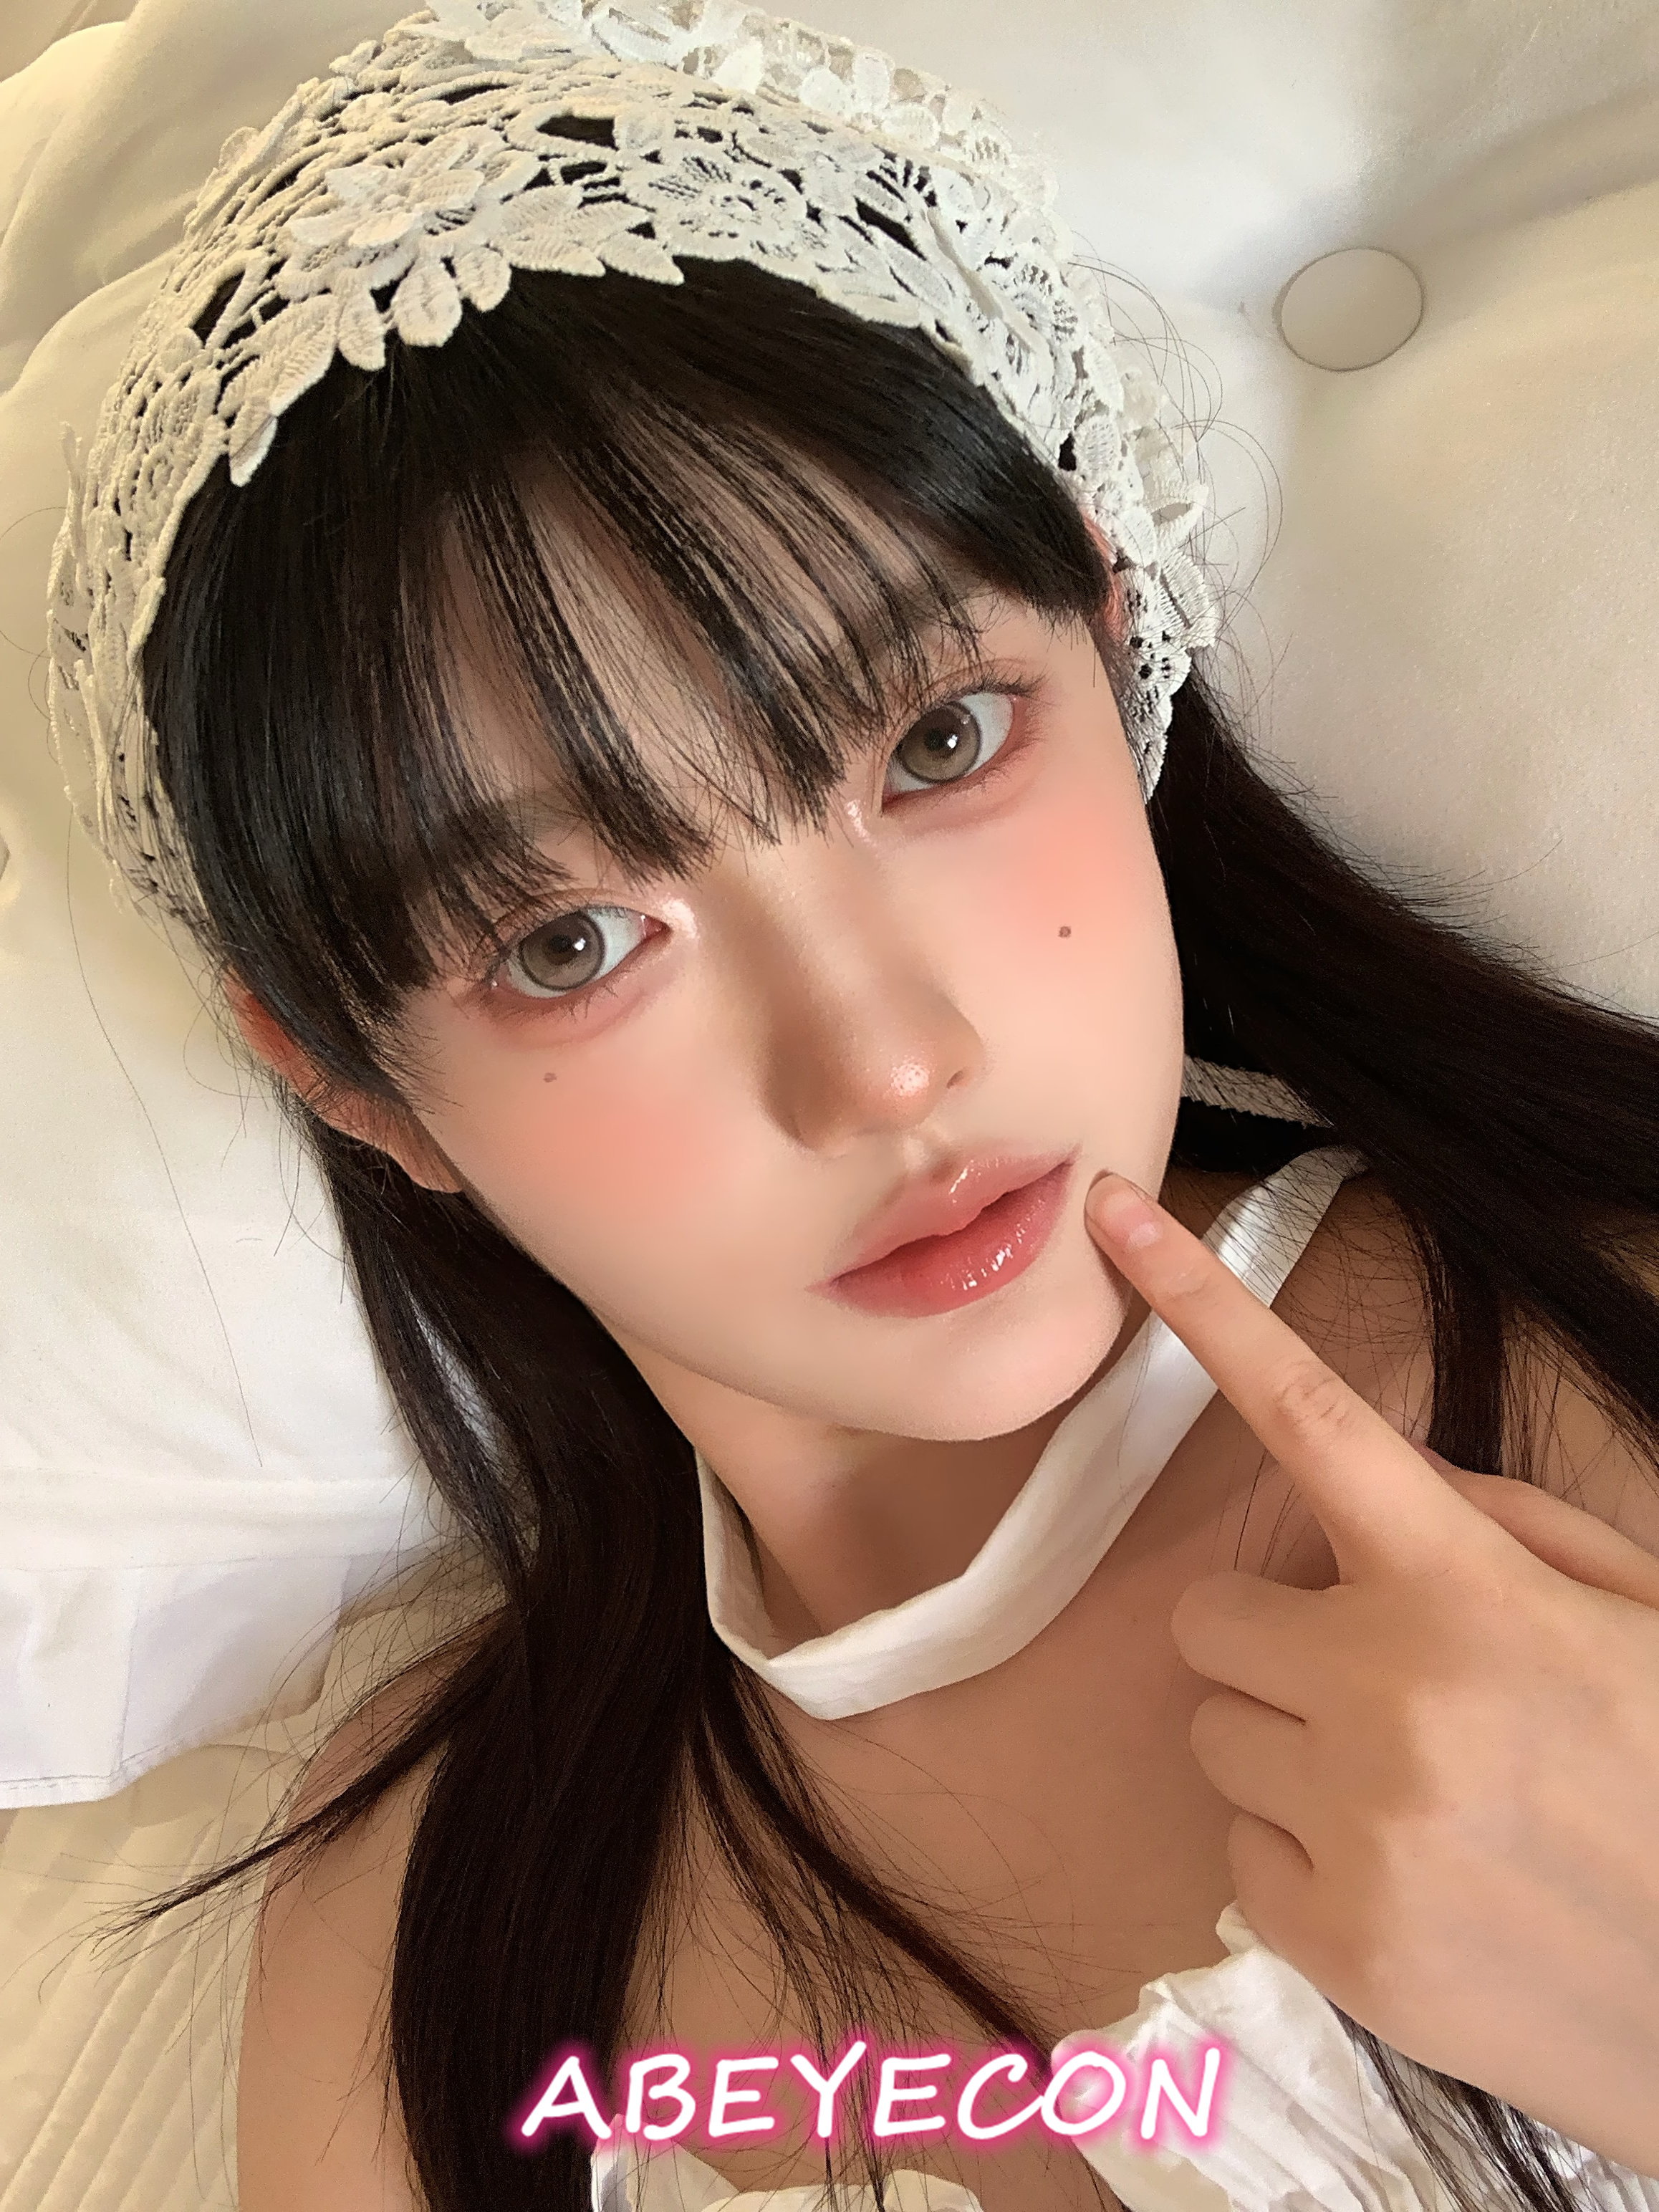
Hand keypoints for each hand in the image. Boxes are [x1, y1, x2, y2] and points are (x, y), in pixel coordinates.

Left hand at [1084, 1171, 1658, 2173]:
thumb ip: (1499, 1530)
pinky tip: (1414, 1882)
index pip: (1305, 1412)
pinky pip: (1237, 1856)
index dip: (1200, 1304)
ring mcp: (1351, 1821)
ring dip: (1290, 1747)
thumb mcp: (1631, 1612)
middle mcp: (1387, 1689)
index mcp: (1464, 1586)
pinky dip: (1305, 1861)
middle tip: (1385, 1690)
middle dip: (1282, 1641)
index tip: (1114, 1216)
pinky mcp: (1331, 1939)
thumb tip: (1383, 1489)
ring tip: (1418, 1794)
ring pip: (1214, 1733)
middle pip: (1212, 1616)